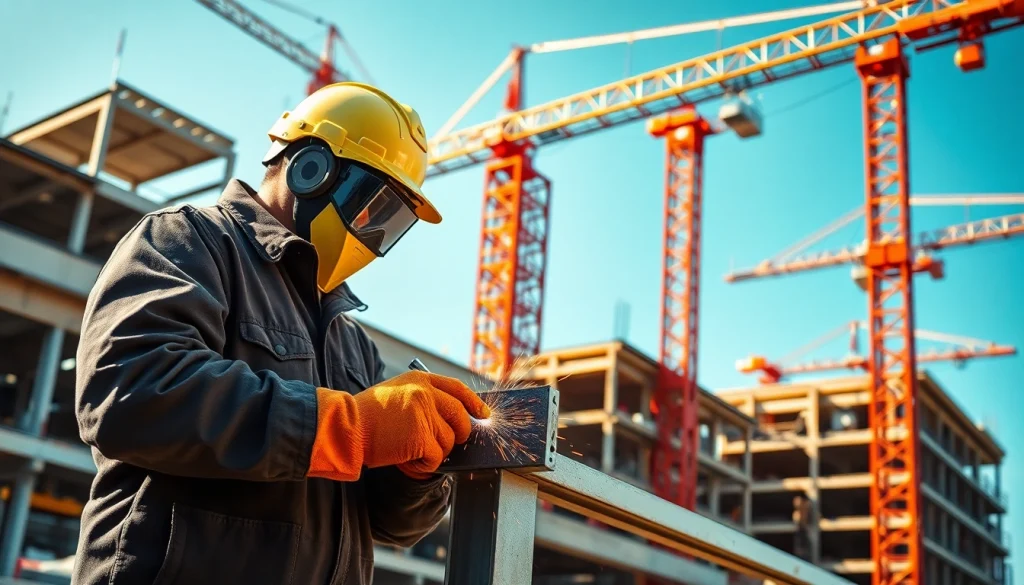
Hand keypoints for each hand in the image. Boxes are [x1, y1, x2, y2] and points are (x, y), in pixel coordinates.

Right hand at [308, 372, 489, 481]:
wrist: (343, 427)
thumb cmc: (365, 416)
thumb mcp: (396, 395)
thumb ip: (423, 400)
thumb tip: (452, 420)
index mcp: (419, 380)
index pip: (457, 388)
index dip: (473, 403)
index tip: (483, 414)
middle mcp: (425, 393)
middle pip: (460, 416)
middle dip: (459, 434)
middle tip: (445, 444)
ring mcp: (424, 414)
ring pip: (448, 441)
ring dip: (433, 452)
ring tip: (409, 450)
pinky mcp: (421, 437)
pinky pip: (436, 457)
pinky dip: (423, 464)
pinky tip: (406, 459)